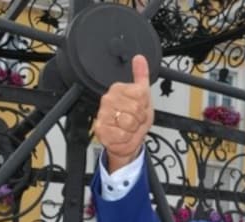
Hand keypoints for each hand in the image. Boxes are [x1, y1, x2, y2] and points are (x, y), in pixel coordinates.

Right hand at [93, 54, 153, 171]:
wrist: (127, 140)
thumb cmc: (135, 120)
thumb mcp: (143, 96)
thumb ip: (141, 76)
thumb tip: (140, 58)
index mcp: (119, 89)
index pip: (141, 94)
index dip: (144, 106)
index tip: (140, 109)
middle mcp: (108, 99)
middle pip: (136, 109)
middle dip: (139, 119)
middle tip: (134, 120)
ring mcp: (103, 114)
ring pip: (128, 122)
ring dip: (132, 129)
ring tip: (128, 128)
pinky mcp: (100, 129)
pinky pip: (121, 134)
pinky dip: (125, 138)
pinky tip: (121, 135)